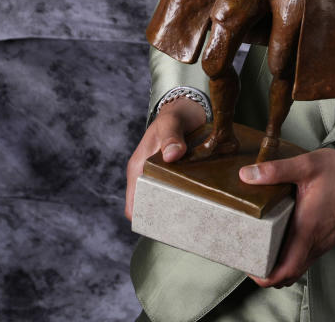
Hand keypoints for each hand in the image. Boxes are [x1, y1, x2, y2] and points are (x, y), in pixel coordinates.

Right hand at [124, 97, 206, 219]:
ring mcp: (161, 176)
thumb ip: (171, 137)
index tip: (162, 226)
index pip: (133, 203)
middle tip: (185, 224)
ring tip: (195, 217)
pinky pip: (178, 191)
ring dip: (177, 208)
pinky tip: (201, 203)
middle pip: (150, 206)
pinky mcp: (175, 175)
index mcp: (138, 167)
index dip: (143, 217)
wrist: (186, 108)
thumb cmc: (175, 115)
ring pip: (165, 200)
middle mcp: (146, 175)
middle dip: (163, 217)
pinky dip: (186, 197)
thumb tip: (171, 156)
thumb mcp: (172, 123)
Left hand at [239, 148, 334, 287]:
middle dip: (268, 273)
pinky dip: (291, 258)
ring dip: (280, 266)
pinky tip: (281, 241)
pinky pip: (306, 257)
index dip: (266, 276)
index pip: (287, 269)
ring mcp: (323, 242)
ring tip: (261, 251)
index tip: (250, 269)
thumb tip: (247, 175)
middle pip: (290, 274)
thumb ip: (276, 170)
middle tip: (250, 259)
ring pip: (299, 267)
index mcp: (308, 228)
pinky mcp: (326, 239)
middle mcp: (317, 241)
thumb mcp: (306, 164)